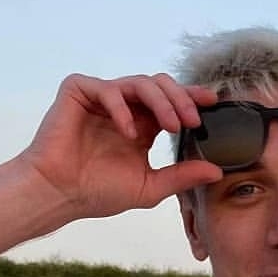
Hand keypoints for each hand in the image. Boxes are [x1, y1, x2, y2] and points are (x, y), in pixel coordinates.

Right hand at [15, 74, 224, 218]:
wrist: (60, 194)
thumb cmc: (99, 192)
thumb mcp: (151, 186)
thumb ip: (182, 176)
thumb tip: (217, 171)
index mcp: (142, 126)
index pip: (171, 104)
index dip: (192, 99)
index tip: (213, 103)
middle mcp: (125, 108)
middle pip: (160, 86)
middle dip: (181, 99)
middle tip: (194, 120)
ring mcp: (102, 98)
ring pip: (139, 83)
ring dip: (161, 102)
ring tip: (172, 126)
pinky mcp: (79, 92)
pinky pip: (107, 89)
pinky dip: (122, 108)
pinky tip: (130, 132)